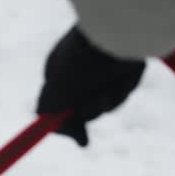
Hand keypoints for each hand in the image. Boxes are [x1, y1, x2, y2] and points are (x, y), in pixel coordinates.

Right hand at [36, 25, 145, 146]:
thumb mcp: (52, 98)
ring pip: (109, 101)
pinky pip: (125, 89)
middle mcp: (81, 70)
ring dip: (108, 102)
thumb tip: (69, 135)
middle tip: (95, 102)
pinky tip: (121, 77)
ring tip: (106, 88)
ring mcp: (104, 68)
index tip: (82, 137)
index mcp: (60, 72)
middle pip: (87, 107)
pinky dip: (123, 89)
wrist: (107, 38)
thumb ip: (48, 117)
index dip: (72, 122)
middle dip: (92, 111)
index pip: (62, 105)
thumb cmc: (75, 67)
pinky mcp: (126, 65)